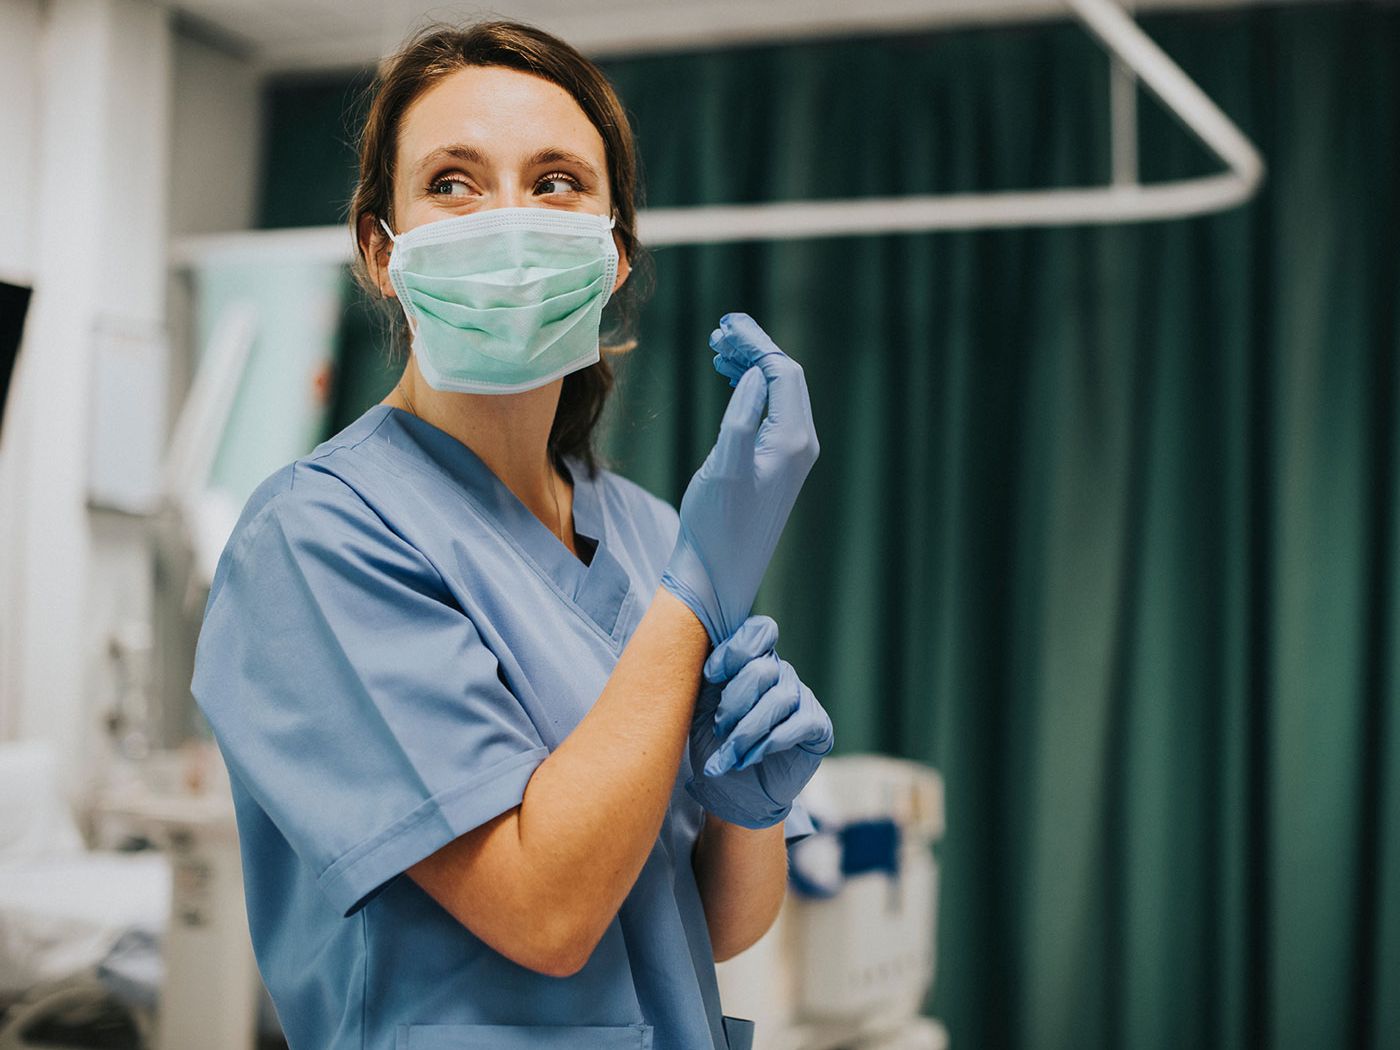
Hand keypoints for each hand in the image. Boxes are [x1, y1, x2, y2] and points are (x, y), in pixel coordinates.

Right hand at [660, 313, 818, 644]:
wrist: (717, 575)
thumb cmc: (716, 526)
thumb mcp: (723, 467)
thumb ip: (742, 417)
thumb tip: (755, 375)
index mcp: (792, 441)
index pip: (783, 372)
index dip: (756, 343)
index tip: (724, 325)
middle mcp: (800, 446)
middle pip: (785, 378)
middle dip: (754, 349)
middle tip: (718, 332)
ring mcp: (790, 457)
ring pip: (777, 394)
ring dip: (750, 367)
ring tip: (717, 350)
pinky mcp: (775, 467)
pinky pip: (770, 413)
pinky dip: (750, 390)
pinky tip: (729, 382)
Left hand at [686, 615, 833, 829]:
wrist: (731, 792)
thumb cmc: (714, 743)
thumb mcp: (701, 706)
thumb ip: (707, 678)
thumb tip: (702, 654)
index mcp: (753, 660)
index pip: (759, 631)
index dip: (735, 650)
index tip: (710, 676)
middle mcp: (781, 673)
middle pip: (763, 668)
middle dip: (734, 701)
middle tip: (718, 729)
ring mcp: (802, 698)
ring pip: (779, 699)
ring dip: (747, 730)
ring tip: (729, 754)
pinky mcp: (817, 726)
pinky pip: (800, 723)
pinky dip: (770, 742)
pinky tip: (751, 758)